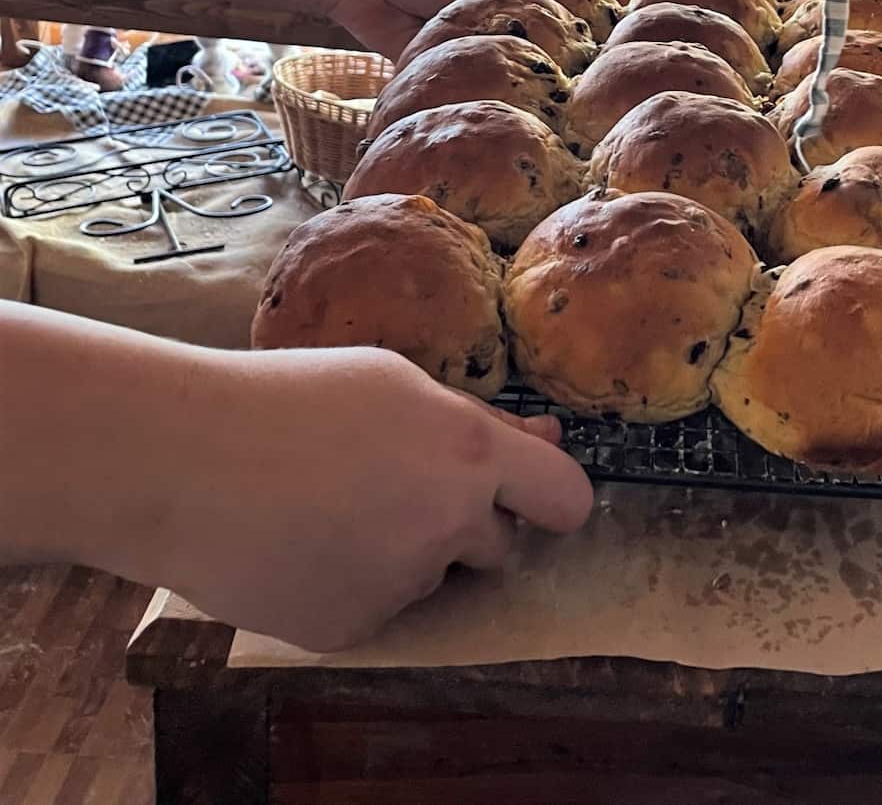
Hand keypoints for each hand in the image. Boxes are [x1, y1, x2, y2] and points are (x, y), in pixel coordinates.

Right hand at [166, 348, 593, 652]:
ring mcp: (404, 585)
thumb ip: (479, 420)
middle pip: (501, 545)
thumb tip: (552, 438)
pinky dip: (352, 583)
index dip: (553, 497)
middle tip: (395, 485)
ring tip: (328, 504)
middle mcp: (451, 524)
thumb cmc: (291, 398)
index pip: (566, 499)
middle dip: (467, 523)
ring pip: (432, 574)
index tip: (529, 495)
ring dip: (405, 550)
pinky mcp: (356, 629)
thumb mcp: (394, 381)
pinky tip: (302, 543)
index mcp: (470, 453)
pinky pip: (379, 607)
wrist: (187, 461)